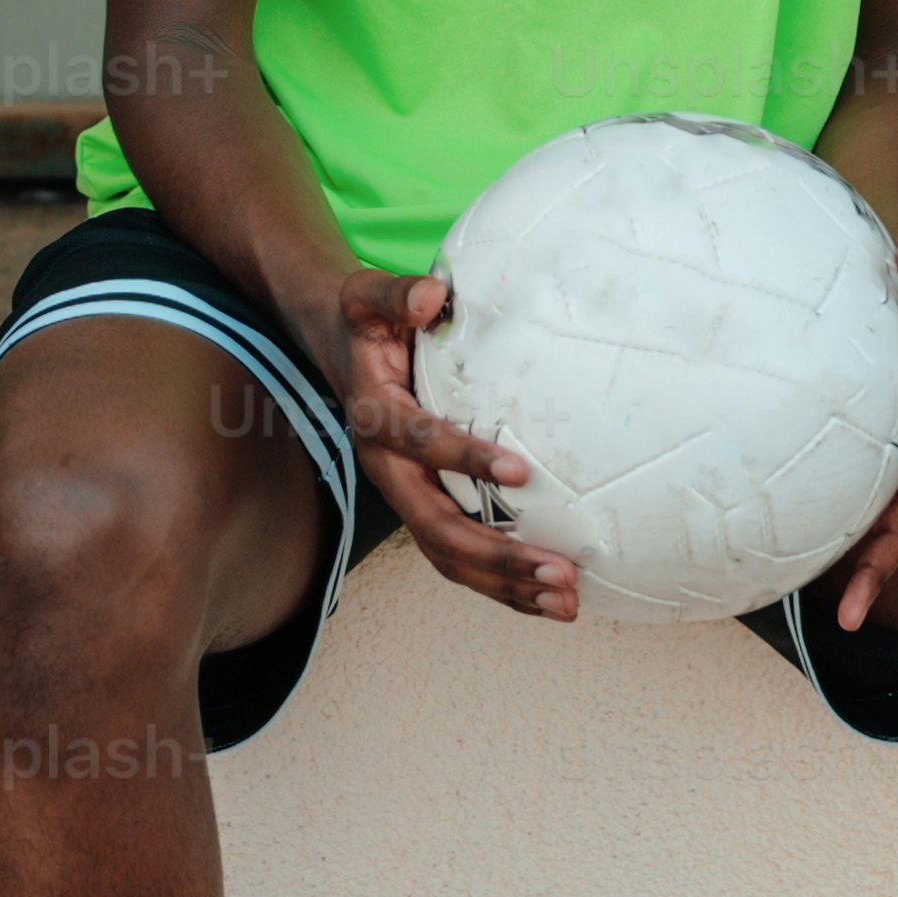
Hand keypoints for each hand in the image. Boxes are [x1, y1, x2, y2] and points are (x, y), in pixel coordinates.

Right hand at [329, 263, 576, 621]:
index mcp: (376, 419)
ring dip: (506, 586)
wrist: (334, 347)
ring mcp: (405, 497)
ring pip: (449, 557)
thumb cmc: (363, 321)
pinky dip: (501, 584)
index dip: (464, 459)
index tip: (520, 471)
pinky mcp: (423, 508)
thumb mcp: (369, 296)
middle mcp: (388, 471)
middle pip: (438, 529)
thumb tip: (432, 295)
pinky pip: (458, 557)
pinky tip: (546, 597)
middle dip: (497, 558)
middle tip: (556, 571)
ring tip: (564, 601)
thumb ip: (397, 295)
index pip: (420, 443)